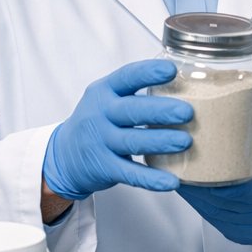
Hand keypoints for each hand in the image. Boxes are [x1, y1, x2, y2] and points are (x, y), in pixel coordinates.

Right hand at [42, 59, 191, 200]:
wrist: (64, 155)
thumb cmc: (100, 120)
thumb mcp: (108, 98)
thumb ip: (137, 90)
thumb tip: (187, 83)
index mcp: (104, 91)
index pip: (126, 77)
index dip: (148, 73)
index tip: (171, 70)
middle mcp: (100, 114)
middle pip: (131, 110)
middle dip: (160, 111)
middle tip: (187, 113)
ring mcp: (100, 142)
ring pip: (132, 141)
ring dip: (160, 141)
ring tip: (186, 141)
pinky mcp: (104, 168)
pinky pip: (130, 174)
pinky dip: (151, 179)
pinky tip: (171, 181)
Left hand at [178, 139, 251, 251]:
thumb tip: (239, 116)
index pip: (244, 189)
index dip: (218, 179)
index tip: (201, 162)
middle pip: (220, 200)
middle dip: (197, 181)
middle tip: (179, 160)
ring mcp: (245, 228)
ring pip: (210, 210)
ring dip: (191, 192)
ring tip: (176, 172)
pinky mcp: (234, 234)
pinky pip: (209, 217)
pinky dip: (196, 201)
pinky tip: (185, 188)